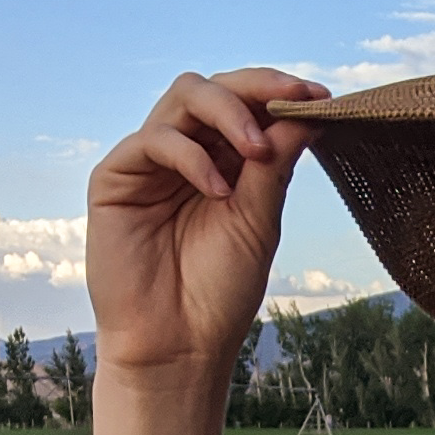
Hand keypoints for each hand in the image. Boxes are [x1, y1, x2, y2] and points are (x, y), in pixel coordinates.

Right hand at [86, 66, 329, 382]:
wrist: (177, 346)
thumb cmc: (218, 292)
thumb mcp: (258, 220)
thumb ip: (275, 164)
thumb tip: (311, 109)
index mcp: (220, 161)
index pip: (244, 103)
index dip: (278, 91)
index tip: (321, 96)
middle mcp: (183, 153)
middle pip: (212, 87)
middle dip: (256, 88)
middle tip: (292, 102)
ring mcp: (147, 162)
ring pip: (183, 97)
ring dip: (229, 114)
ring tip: (258, 152)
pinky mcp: (114, 178)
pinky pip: (153, 140)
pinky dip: (192, 155)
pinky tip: (218, 190)